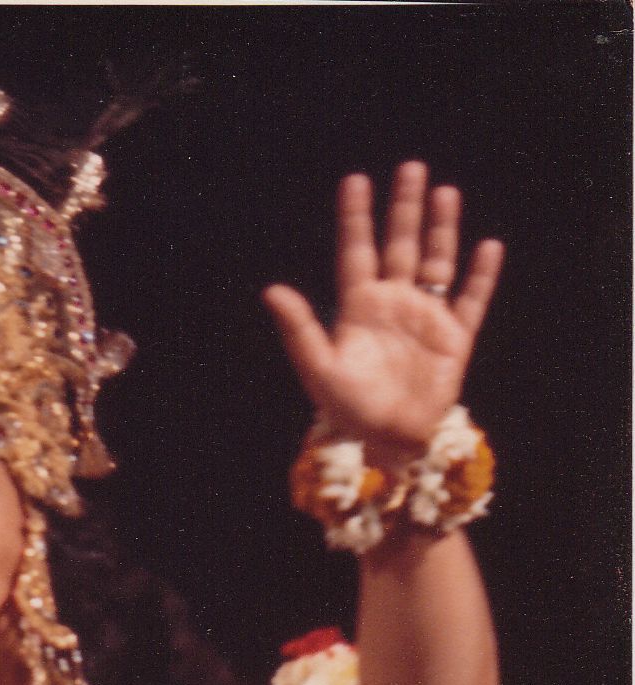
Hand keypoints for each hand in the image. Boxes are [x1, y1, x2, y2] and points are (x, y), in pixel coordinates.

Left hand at [262, 161, 503, 463]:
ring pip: (436, 262)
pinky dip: (480, 275)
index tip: (355, 180)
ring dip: (441, 228)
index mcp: (357, 307)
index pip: (356, 250)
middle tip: (410, 167)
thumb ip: (299, 327)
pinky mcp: (454, 339)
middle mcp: (392, 304)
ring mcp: (425, 318)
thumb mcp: (317, 366)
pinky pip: (471, 300)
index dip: (356, 216)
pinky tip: (487, 246)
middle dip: (404, 208)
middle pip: (400, 245)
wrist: (385, 441)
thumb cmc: (346, 409)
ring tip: (445, 192)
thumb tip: (271, 290)